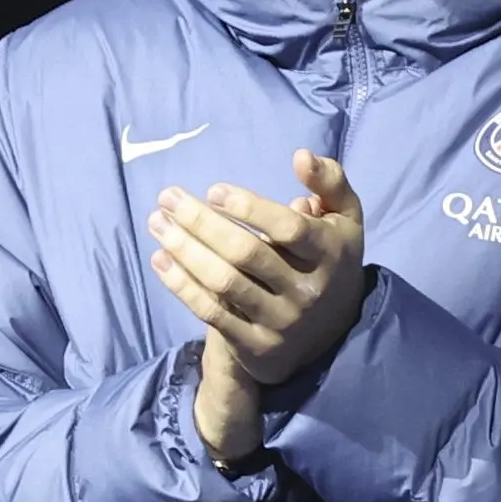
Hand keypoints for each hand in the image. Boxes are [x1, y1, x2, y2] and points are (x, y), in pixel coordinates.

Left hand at [155, 151, 371, 462]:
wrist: (330, 333)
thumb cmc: (328, 259)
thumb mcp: (343, 218)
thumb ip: (329, 182)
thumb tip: (300, 156)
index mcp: (330, 253)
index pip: (288, 228)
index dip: (249, 207)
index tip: (213, 189)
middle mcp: (307, 291)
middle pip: (246, 254)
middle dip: (201, 222)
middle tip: (168, 197)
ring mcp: (280, 322)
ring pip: (224, 283)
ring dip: (184, 250)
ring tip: (157, 222)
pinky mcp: (255, 345)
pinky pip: (211, 312)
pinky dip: (181, 285)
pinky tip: (160, 259)